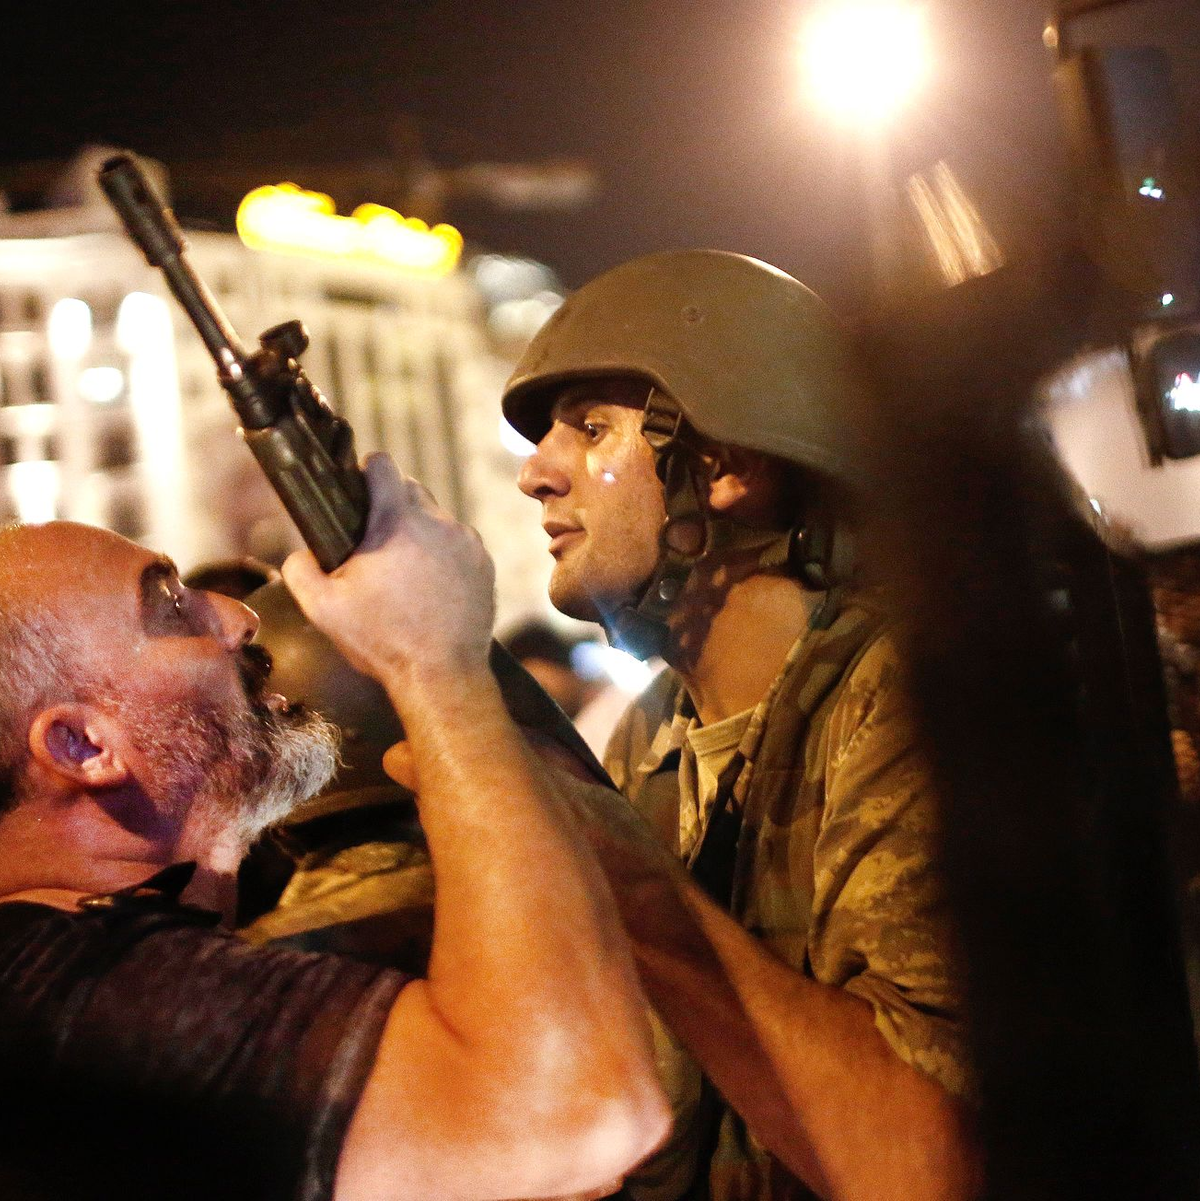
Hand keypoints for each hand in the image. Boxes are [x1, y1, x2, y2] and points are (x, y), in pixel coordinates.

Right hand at [283, 454, 495, 683]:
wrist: (442, 675)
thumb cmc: (382, 641)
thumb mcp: (323, 609)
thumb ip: (300, 570)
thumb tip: (300, 553)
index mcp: (397, 522)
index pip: (382, 465)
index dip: (365, 471)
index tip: (356, 489)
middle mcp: (438, 522)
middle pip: (410, 489)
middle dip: (390, 507)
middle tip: (373, 542)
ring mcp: (467, 542)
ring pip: (436, 517)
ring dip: (418, 532)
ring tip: (403, 571)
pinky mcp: (484, 563)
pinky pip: (458, 543)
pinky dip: (443, 554)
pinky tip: (429, 585)